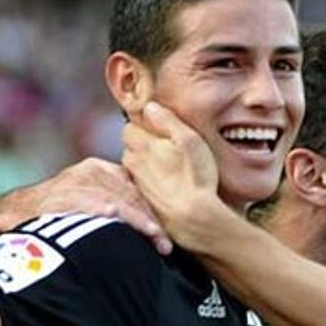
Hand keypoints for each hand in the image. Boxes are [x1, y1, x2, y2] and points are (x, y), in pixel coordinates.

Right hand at [12, 157, 171, 254]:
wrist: (10, 215)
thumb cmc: (50, 214)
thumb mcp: (83, 201)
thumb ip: (107, 205)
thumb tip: (138, 225)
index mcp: (98, 169)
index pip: (135, 187)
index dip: (150, 210)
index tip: (163, 232)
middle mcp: (92, 171)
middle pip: (134, 194)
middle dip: (152, 219)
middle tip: (166, 245)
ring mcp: (81, 181)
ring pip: (126, 200)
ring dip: (146, 224)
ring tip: (161, 245)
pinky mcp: (72, 195)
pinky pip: (110, 206)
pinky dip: (130, 219)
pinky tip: (145, 231)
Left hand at [122, 102, 221, 243]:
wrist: (193, 219)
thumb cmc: (195, 178)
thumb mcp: (190, 140)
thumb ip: (168, 120)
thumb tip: (150, 106)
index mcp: (142, 146)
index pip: (129, 128)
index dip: (144, 127)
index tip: (160, 132)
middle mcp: (133, 165)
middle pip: (131, 148)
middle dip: (143, 146)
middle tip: (166, 150)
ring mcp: (137, 185)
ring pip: (136, 168)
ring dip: (147, 166)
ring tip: (170, 171)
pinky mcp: (143, 203)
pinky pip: (144, 187)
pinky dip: (153, 185)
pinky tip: (170, 189)